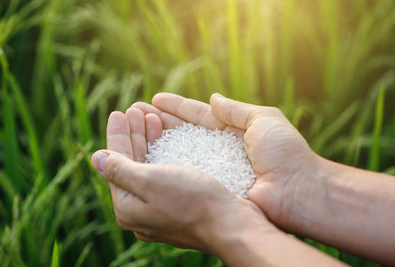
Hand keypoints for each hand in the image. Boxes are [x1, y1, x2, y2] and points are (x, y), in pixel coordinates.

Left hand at [91, 111, 269, 251]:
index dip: (117, 136)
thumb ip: (119, 169)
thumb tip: (95, 158)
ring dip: (149, 141)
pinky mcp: (179, 205)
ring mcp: (160, 209)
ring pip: (149, 168)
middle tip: (136, 110)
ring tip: (151, 118)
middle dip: (134, 135)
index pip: (115, 164)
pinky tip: (167, 138)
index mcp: (127, 207)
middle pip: (131, 165)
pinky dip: (163, 153)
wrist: (231, 225)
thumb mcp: (149, 181)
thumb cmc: (192, 201)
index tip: (118, 113)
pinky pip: (164, 174)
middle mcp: (141, 210)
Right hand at [132, 93, 316, 229]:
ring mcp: (213, 171)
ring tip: (133, 130)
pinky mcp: (211, 188)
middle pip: (183, 134)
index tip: (155, 99)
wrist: (298, 191)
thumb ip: (236, 110)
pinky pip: (185, 175)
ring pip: (179, 154)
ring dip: (156, 142)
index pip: (198, 116)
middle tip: (135, 113)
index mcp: (232, 131)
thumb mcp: (264, 119)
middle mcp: (218, 151)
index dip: (177, 108)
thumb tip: (213, 98)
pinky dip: (166, 167)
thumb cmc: (286, 153)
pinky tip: (146, 159)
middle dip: (160, 123)